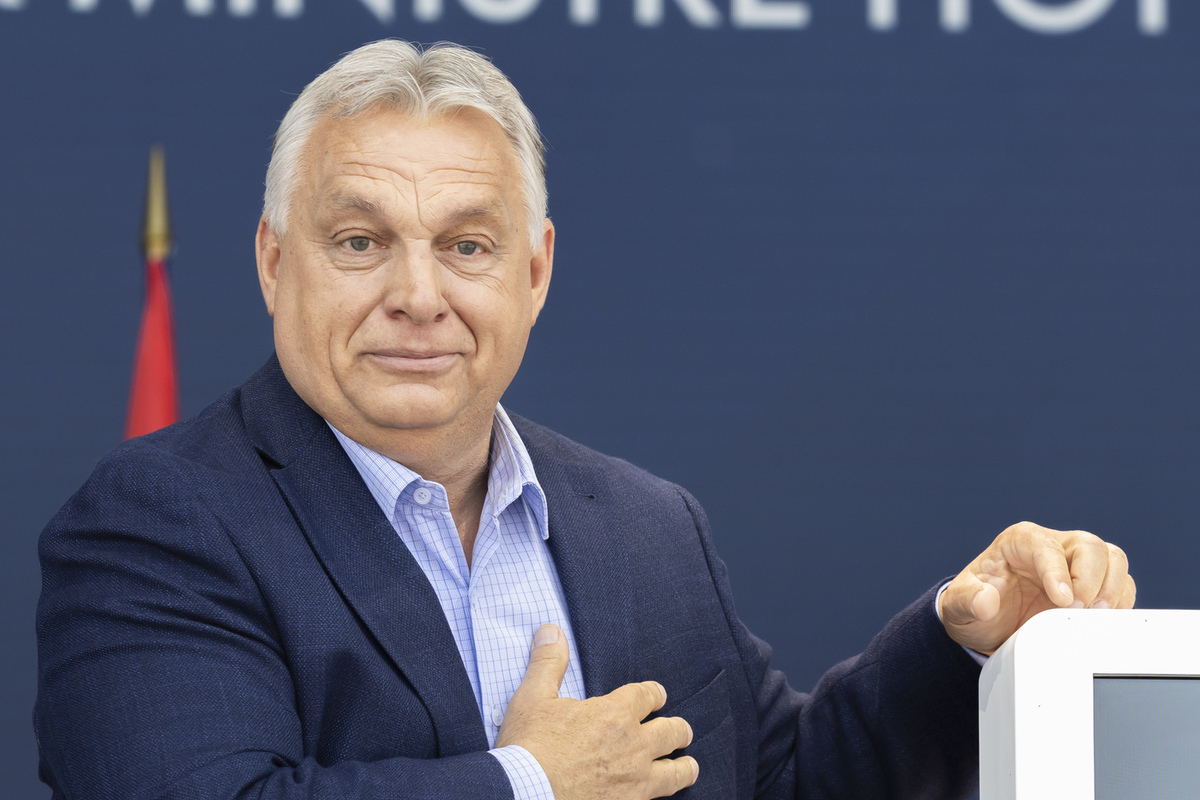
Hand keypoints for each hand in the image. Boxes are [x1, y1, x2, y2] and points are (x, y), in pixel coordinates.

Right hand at [496, 624, 698, 799]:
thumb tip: (550, 630)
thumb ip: (548, 662)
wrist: (526, 793)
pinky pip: (660, 798)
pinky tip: (664, 794)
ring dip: (684, 766)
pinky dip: (666, 793)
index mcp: (614, 714)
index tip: (659, 695)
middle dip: (678, 729)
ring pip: (675, 772)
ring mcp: (635, 780)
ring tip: (688, 766)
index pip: (646, 696)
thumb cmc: (529, 747)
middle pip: (671, 732)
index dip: (655, 694)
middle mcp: (633, 745)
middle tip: (681, 730)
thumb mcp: (533, 698)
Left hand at [939, 521, 1135, 654]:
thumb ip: (967, 600)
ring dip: (1112, 589)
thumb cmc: (973, 608)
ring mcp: (1075, 566)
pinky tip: (1103, 622)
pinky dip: (1120, 603)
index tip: (1062, 600)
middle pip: (1090, 546)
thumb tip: (985, 600)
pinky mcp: (1092, 588)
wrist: (987, 628)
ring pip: (1112, 560)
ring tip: (1095, 616)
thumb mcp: (958, 606)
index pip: (1046, 546)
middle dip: (1091, 579)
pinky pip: (1121, 586)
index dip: (1058, 572)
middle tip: (1078, 610)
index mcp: (1019, 542)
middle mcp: (1051, 548)